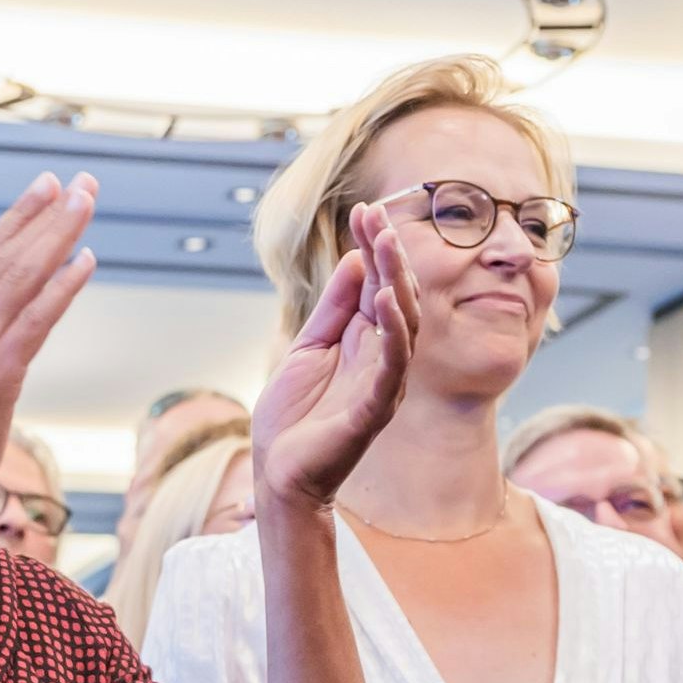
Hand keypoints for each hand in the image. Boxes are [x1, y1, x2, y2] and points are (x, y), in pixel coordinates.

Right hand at [0, 172, 99, 531]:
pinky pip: (35, 320)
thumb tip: (0, 325)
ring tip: (87, 203)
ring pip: (22, 277)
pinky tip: (85, 262)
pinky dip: (62, 287)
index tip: (46, 188)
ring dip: (59, 235)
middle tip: (82, 183)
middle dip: (48, 214)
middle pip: (6, 255)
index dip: (17, 219)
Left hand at [248, 202, 415, 511]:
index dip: (373, 247)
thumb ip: (333, 307)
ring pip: (402, 323)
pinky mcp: (375, 408)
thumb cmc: (293, 416)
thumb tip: (353, 259)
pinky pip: (392, 365)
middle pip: (396, 295)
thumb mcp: (308, 346)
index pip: (377, 284)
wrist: (279, 471)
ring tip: (385, 243)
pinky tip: (385, 298)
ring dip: (395, 280)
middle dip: (387, 253)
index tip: (367, 210)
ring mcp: (382, 382)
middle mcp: (381, 358)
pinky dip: (392, 330)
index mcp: (363, 341)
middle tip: (376, 215)